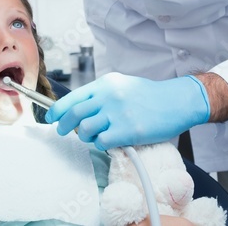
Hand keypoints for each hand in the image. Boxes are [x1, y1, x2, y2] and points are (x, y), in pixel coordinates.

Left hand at [45, 73, 209, 149]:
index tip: (50, 118)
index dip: (57, 110)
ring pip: (84, 129)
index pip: (72, 97)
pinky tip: (109, 142)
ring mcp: (117, 113)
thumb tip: (80, 107)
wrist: (176, 102)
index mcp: (106, 84)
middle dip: (64, 126)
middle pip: (73, 114)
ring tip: (94, 136)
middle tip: (63, 131)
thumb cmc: (149, 96)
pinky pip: (101, 142)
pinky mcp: (127, 131)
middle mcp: (109, 96)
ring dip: (85, 136)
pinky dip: (101, 144)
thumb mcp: (122, 85)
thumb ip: (102, 94)